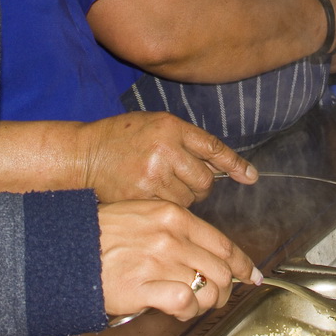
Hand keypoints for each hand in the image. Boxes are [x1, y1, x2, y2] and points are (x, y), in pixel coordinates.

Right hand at [78, 112, 257, 206]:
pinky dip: (170, 208)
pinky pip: (172, 210)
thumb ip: (186, 141)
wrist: (84, 156)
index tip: (251, 177)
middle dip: (200, 185)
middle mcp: (164, 149)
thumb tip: (220, 164)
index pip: (212, 147)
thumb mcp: (156, 125)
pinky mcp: (142, 198)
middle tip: (184, 183)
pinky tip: (154, 198)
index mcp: (170, 127)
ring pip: (190, 198)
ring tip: (162, 187)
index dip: (234, 164)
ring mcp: (153, 175)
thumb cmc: (122, 138)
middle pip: (205, 179)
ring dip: (184, 198)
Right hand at [98, 199, 259, 320]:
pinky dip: (188, 311)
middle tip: (215, 298)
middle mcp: (170, 236)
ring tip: (191, 305)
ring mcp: (158, 261)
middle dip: (225, 289)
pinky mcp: (144, 286)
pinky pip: (186, 302)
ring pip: (209, 288)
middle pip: (221, 269)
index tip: (251, 274)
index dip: (242, 263)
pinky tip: (177, 310)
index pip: (222, 242)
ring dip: (205, 303)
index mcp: (173, 216)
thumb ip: (176, 230)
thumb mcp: (144, 216)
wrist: (67, 249)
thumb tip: (206, 252)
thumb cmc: (103, 234)